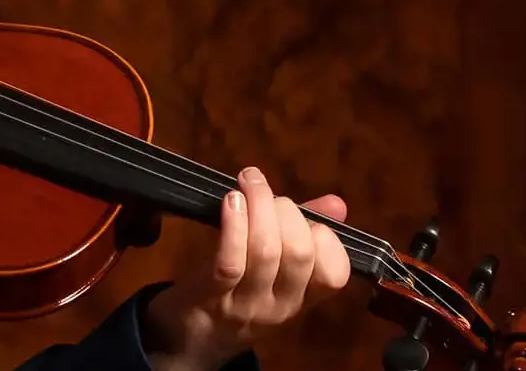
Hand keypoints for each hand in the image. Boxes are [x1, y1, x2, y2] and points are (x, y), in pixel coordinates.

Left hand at [143, 167, 351, 370]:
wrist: (188, 343)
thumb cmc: (235, 298)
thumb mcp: (275, 275)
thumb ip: (305, 237)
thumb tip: (337, 203)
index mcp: (301, 299)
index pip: (334, 274)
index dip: (327, 239)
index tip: (307, 218)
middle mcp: (280, 305)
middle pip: (300, 254)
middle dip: (287, 211)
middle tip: (264, 192)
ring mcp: (246, 303)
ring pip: (266, 252)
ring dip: (259, 207)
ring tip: (247, 183)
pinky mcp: (211, 296)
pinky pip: (230, 260)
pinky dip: (234, 226)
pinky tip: (231, 201)